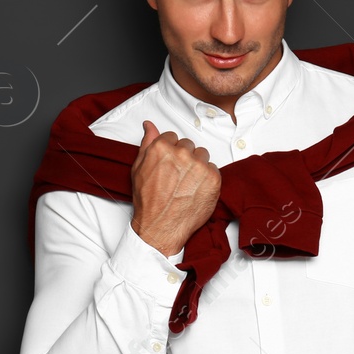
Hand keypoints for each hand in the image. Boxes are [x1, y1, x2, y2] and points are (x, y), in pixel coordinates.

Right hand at [130, 119, 220, 256]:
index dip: (170, 152)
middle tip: (177, 176)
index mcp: (162, 148)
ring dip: (197, 166)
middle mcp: (182, 154)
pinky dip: (207, 178)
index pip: (173, 137)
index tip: (169, 164)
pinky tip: (195, 190)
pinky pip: (214, 169)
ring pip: (203, 155)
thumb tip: (149, 126)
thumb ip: (147, 143)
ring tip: (186, 183)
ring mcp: (199, 166)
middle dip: (184, 158)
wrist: (161, 227)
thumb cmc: (148, 201)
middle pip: (189, 146)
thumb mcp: (139, 169)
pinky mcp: (213, 178)